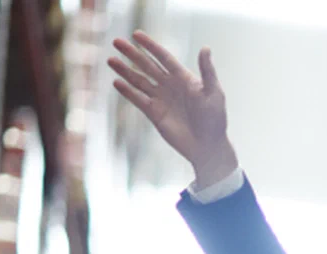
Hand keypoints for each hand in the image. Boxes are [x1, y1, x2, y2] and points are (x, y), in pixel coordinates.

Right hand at [107, 31, 236, 186]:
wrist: (208, 146)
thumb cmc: (215, 119)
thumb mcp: (214, 93)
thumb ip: (207, 71)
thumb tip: (205, 48)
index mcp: (184, 78)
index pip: (164, 58)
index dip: (150, 46)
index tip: (136, 34)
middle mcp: (170, 86)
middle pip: (147, 66)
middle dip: (132, 54)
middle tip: (116, 42)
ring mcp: (161, 99)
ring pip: (139, 81)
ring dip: (125, 71)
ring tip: (111, 60)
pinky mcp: (154, 113)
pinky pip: (138, 99)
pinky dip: (128, 92)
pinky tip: (117, 82)